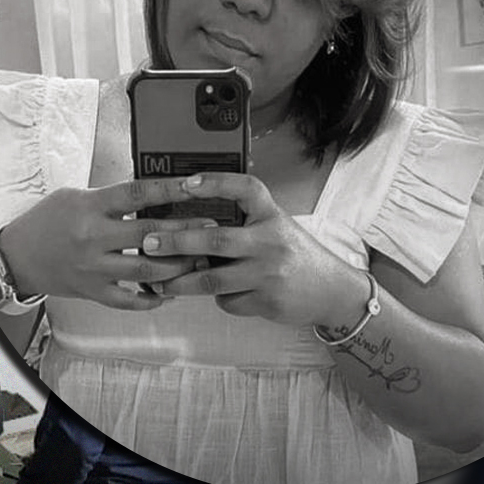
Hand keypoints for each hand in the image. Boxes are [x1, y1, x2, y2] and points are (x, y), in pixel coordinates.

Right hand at [0, 177, 215, 310]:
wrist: (16, 256)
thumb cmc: (46, 222)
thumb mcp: (74, 197)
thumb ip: (110, 198)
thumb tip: (151, 195)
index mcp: (89, 208)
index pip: (137, 194)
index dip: (170, 189)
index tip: (196, 186)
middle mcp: (93, 238)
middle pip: (150, 235)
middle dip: (186, 232)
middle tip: (212, 227)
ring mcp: (94, 268)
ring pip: (147, 270)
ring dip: (177, 266)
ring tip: (198, 260)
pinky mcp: (92, 291)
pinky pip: (129, 299)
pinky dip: (151, 298)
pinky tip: (169, 292)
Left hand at [139, 173, 366, 327]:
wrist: (334, 291)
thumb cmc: (293, 254)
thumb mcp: (275, 228)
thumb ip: (242, 224)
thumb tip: (186, 224)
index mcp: (272, 216)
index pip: (246, 189)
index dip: (215, 183)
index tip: (185, 183)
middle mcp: (271, 242)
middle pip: (216, 240)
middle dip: (177, 242)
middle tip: (148, 243)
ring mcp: (270, 273)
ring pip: (213, 279)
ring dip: (180, 281)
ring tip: (157, 282)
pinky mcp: (268, 300)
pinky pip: (228, 300)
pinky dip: (216, 298)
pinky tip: (213, 295)